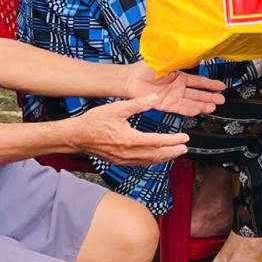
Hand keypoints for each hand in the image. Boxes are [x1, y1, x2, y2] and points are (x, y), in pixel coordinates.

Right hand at [68, 96, 192, 164]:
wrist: (77, 136)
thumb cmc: (94, 122)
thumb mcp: (117, 108)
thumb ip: (137, 104)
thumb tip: (154, 98)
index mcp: (130, 139)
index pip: (157, 141)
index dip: (172, 141)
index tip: (184, 138)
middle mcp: (129, 153)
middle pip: (156, 155)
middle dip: (172, 152)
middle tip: (184, 149)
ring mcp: (124, 159)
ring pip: (149, 161)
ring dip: (164, 158)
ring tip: (175, 154)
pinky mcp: (120, 162)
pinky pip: (140, 163)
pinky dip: (152, 161)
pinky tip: (155, 157)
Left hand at [123, 64, 226, 116]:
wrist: (130, 80)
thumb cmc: (145, 68)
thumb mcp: (166, 61)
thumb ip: (181, 61)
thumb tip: (196, 57)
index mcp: (179, 75)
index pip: (199, 81)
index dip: (210, 84)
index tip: (221, 86)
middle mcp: (178, 87)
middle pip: (198, 93)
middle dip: (210, 97)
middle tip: (222, 100)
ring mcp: (173, 97)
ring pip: (192, 102)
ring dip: (203, 105)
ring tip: (214, 106)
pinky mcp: (167, 105)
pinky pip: (181, 109)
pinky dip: (191, 110)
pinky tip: (199, 111)